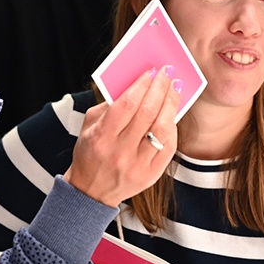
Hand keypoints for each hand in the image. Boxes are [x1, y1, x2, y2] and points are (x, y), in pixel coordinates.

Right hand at [65, 69, 180, 206]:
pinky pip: (168, 146)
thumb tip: (134, 86)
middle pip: (146, 113)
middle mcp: (120, 151)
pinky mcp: (151, 174)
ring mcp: (137, 164)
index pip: (126, 105)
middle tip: (166, 74)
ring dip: (171, 104)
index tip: (150, 72)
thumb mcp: (88, 127)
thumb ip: (108, 106)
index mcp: (101, 137)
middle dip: (159, 88)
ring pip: (162, 129)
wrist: (91, 191)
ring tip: (174, 89)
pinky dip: (172, 126)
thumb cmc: (89, 152)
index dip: (141, 85)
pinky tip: (172, 114)